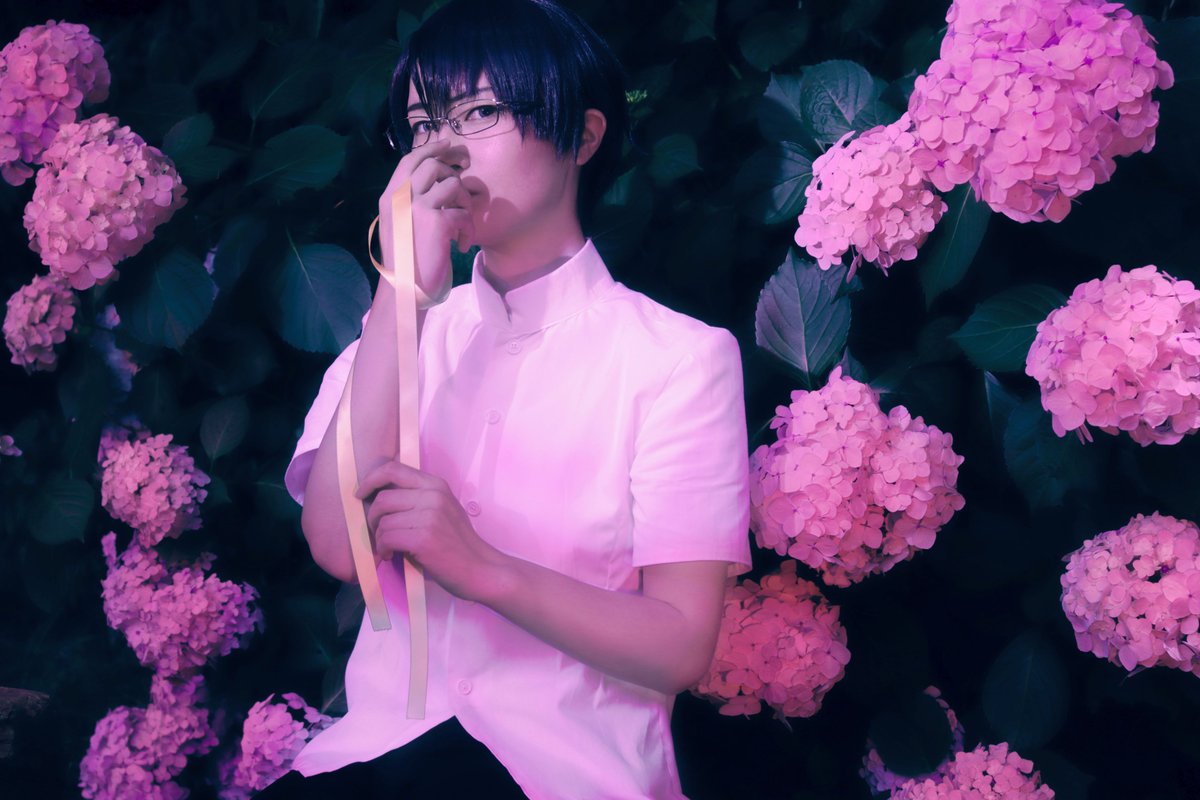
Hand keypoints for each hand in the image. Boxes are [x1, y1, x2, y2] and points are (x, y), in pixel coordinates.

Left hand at [355, 460, 503, 602]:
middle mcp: (433, 496)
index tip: (360, 494)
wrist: (480, 569)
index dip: (370, 480)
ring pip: (383, 521)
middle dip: (372, 518)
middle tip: (377, 533)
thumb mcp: (443, 510)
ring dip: (379, 539)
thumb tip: (380, 497)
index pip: (393, 469)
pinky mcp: (423, 538)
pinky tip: (392, 555)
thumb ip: (418, 499)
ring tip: (389, 549)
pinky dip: (383, 550)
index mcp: (436, 485)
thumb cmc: (458, 544)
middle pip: (383, 498)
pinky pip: (387, 538)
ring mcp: (429, 516)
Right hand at [378, 138, 473, 298]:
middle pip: (434, 166)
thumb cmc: (406, 261)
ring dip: (464, 203)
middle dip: (454, 172)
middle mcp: (401, 197)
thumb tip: (435, 180)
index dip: (431, 149)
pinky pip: (463, 212)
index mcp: (389, 197)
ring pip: (453, 184)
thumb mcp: (399, 225)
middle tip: (465, 187)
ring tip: (462, 225)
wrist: (406, 290)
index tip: (448, 145)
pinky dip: (468, 229)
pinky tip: (461, 245)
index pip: (410, 160)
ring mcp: (418, 208)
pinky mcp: (438, 222)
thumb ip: (408, 202)